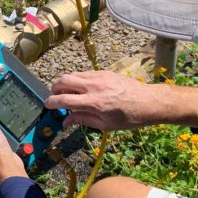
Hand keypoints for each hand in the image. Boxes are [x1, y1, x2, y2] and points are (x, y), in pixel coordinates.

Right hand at [45, 71, 197, 130]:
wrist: (149, 102)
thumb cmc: (129, 118)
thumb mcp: (105, 125)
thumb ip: (83, 120)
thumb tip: (66, 121)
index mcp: (93, 103)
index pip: (63, 100)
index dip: (51, 103)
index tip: (48, 106)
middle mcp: (93, 86)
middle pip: (63, 81)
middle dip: (55, 89)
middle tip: (56, 98)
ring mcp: (99, 77)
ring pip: (72, 74)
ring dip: (65, 83)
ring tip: (69, 94)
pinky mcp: (104, 72)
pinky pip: (84, 73)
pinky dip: (78, 80)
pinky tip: (84, 90)